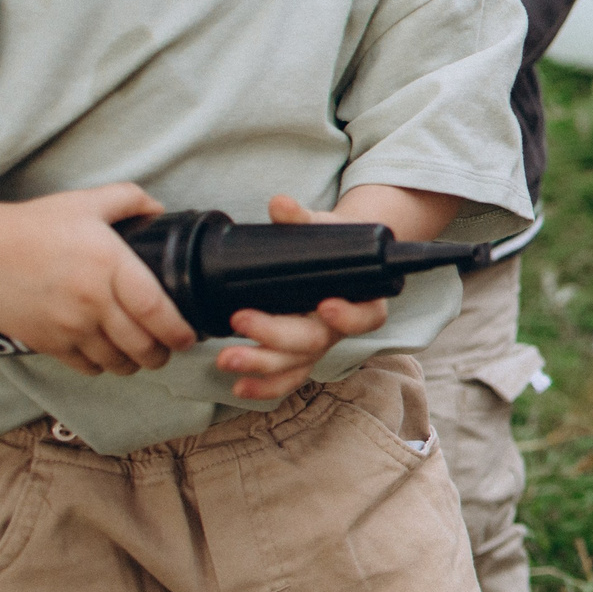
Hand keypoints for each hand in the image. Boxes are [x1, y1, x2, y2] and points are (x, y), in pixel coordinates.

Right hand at [0, 184, 195, 376]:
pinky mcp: (47, 342)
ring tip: (139, 355)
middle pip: (142, 344)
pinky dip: (102, 366)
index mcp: (109, 264)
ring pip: (116, 361)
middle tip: (168, 350)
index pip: (156, 310)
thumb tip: (159, 208)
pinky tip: (106, 356)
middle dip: (162, 354)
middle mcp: (93, 300)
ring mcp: (69, 325)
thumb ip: (129, 199)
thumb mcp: (85, 202)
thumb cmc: (33, 227)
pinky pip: (86, 367)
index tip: (189, 336)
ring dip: (134, 363)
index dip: (179, 331)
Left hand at [212, 194, 389, 399]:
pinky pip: (286, 378)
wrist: (333, 259)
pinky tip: (238, 386)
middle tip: (242, 320)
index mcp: (362, 298)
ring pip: (297, 364)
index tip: (326, 306)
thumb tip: (280, 205)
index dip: (349, 316)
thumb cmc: (332, 242)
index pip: (365, 316)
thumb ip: (301, 218)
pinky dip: (264, 386)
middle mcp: (340, 328)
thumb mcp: (323, 226)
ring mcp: (318, 345)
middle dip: (276, 336)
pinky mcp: (298, 356)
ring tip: (227, 358)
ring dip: (262, 366)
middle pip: (316, 342)